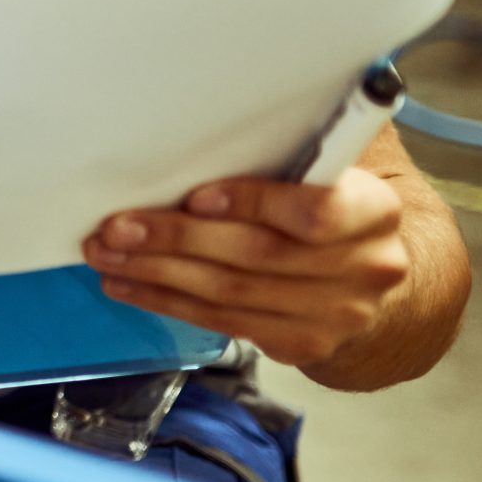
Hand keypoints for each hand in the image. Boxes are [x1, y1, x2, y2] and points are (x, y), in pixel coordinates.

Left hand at [83, 169, 411, 368]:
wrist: (367, 274)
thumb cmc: (325, 203)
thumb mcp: (324, 171)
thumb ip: (283, 156)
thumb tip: (192, 137)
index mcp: (374, 210)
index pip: (313, 211)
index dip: (252, 204)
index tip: (194, 196)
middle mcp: (365, 268)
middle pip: (257, 255)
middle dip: (177, 240)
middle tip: (116, 228)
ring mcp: (337, 315)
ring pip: (232, 294)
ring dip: (158, 274)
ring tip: (106, 254)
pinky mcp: (303, 344)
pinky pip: (223, 323)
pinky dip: (168, 301)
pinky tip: (128, 283)